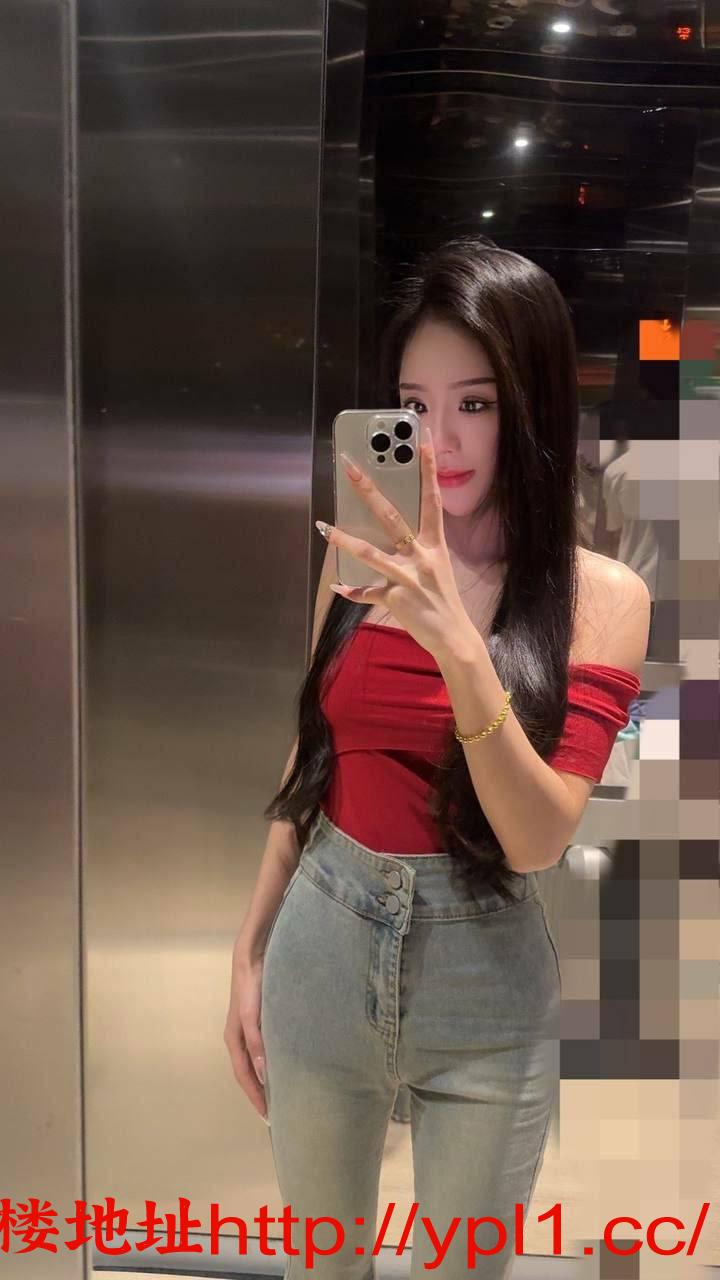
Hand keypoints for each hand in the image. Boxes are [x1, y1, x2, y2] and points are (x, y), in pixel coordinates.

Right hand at [223, 950, 270, 1124]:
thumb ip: (257, 1044)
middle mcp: (240, 1038)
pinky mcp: (261, 1020)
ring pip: (258, 1060)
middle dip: (259, 1091)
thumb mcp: (251, 1018)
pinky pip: (266, 1048)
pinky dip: (273, 1060)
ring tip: (282, 1092)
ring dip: (266, 1077)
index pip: (243, 1076)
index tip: (267, 1115)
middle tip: (276, 1110)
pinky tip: (285, 1063)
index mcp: (234, 1040)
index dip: (254, 1095)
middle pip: (249, 1071)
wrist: (252, 960)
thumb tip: (264, 1074)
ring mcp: (251, 1029)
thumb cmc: (249, 989)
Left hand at [315, 427, 471, 661]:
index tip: (423, 439)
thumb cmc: (443, 601)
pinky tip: (337, 586)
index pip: (431, 499)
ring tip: (323, 526)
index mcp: (435, 545)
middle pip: (391, 516)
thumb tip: (394, 535)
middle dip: (368, 490)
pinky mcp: (394, 598)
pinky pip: (366, 593)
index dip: (429, 469)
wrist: (454, 637)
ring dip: (342, 539)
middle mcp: (421, 556)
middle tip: (349, 467)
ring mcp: (407, 577)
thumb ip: (417, 550)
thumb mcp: (438, 568)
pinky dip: (351, 590)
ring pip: (369, 552)